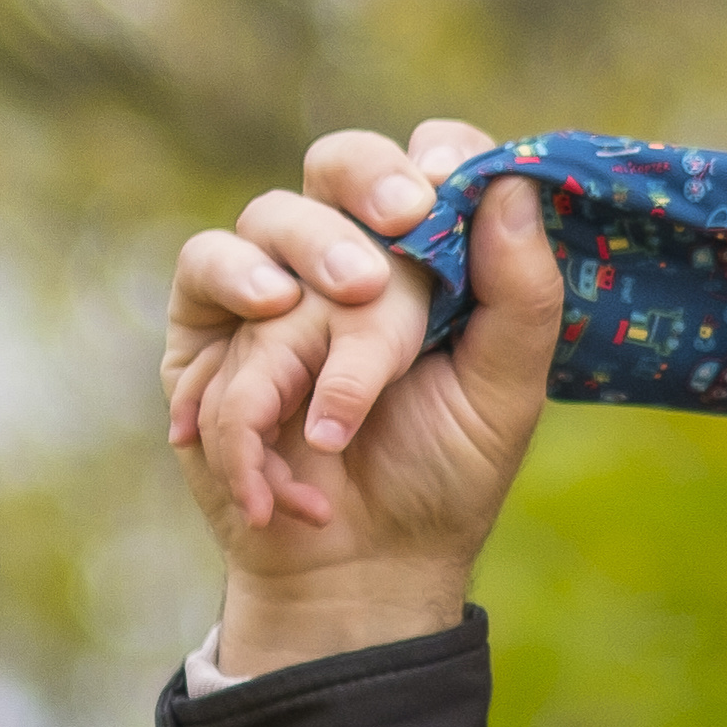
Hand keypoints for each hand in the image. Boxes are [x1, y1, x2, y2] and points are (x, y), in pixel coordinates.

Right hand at [166, 121, 484, 535]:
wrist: (360, 569)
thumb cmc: (441, 478)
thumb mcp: (505, 393)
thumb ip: (521, 294)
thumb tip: (510, 184)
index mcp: (427, 258)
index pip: (429, 162)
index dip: (438, 157)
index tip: (448, 188)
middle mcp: (345, 257)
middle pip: (339, 165)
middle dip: (366, 181)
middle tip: (400, 222)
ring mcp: (272, 289)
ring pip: (272, 218)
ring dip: (310, 255)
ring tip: (346, 305)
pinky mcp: (208, 329)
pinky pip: (204, 271)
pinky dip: (237, 299)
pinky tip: (272, 335)